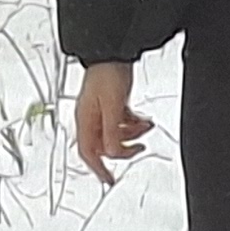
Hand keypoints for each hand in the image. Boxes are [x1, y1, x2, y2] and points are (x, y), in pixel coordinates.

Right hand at [73, 63, 151, 182]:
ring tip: (145, 127)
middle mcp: (89, 117)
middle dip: (122, 147)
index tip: (109, 180)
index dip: (98, 170)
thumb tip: (112, 153)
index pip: (88, 154)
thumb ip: (111, 132)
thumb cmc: (108, 73)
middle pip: (103, 145)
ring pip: (114, 133)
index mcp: (85, 120)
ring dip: (131, 134)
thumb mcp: (112, 107)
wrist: (112, 51)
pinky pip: (119, 121)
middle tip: (138, 148)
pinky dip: (131, 124)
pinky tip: (142, 120)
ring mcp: (99, 110)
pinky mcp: (109, 102)